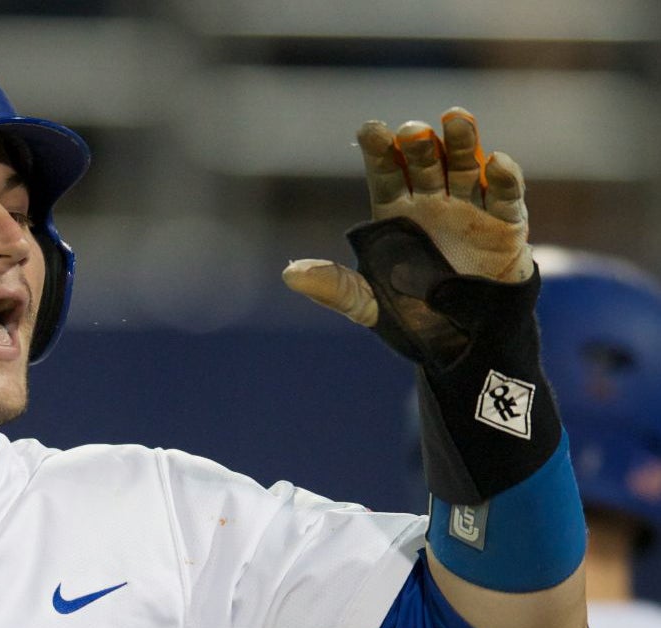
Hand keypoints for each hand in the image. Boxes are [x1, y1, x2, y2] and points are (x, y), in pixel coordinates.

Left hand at [285, 108, 531, 340]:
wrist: (462, 341)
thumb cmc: (413, 315)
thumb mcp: (368, 304)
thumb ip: (335, 288)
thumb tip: (289, 274)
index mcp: (397, 214)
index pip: (386, 172)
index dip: (378, 150)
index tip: (369, 130)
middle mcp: (433, 202)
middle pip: (425, 162)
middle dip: (418, 144)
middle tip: (410, 132)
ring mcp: (470, 207)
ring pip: (466, 165)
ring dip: (462, 141)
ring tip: (455, 119)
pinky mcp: (505, 223)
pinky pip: (506, 195)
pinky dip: (504, 177)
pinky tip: (497, 162)